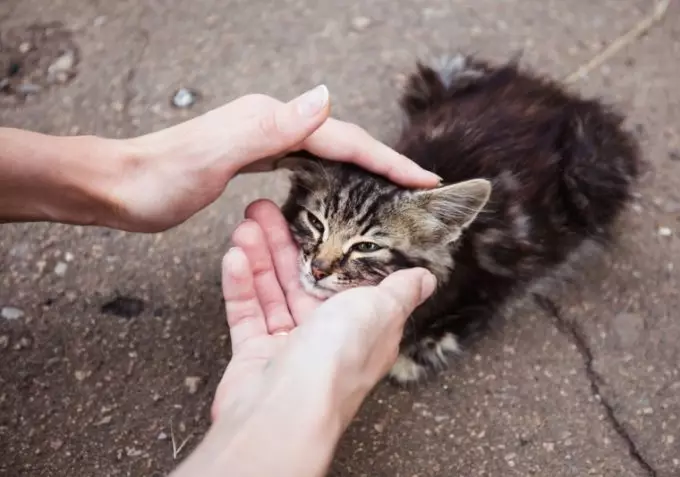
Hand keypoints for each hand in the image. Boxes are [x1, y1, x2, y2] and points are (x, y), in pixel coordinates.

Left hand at [107, 85, 440, 231]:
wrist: (115, 186)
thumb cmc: (156, 179)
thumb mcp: (211, 154)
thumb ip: (266, 127)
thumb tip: (323, 98)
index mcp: (269, 122)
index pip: (342, 140)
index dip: (385, 161)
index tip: (421, 181)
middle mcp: (270, 124)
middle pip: (341, 142)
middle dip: (383, 163)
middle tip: (418, 188)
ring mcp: (261, 138)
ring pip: (327, 151)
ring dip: (362, 167)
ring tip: (391, 188)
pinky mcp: (252, 155)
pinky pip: (306, 162)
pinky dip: (333, 173)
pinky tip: (338, 187)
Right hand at [211, 200, 435, 426]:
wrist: (285, 411)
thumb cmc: (337, 361)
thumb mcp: (380, 311)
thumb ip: (399, 290)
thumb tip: (426, 279)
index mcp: (363, 326)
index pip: (344, 277)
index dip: (328, 246)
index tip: (310, 218)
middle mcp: (328, 337)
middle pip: (302, 279)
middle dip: (283, 243)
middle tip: (264, 210)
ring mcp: (289, 347)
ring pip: (272, 292)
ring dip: (259, 256)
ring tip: (246, 223)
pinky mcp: (255, 357)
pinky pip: (246, 313)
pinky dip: (241, 285)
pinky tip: (234, 256)